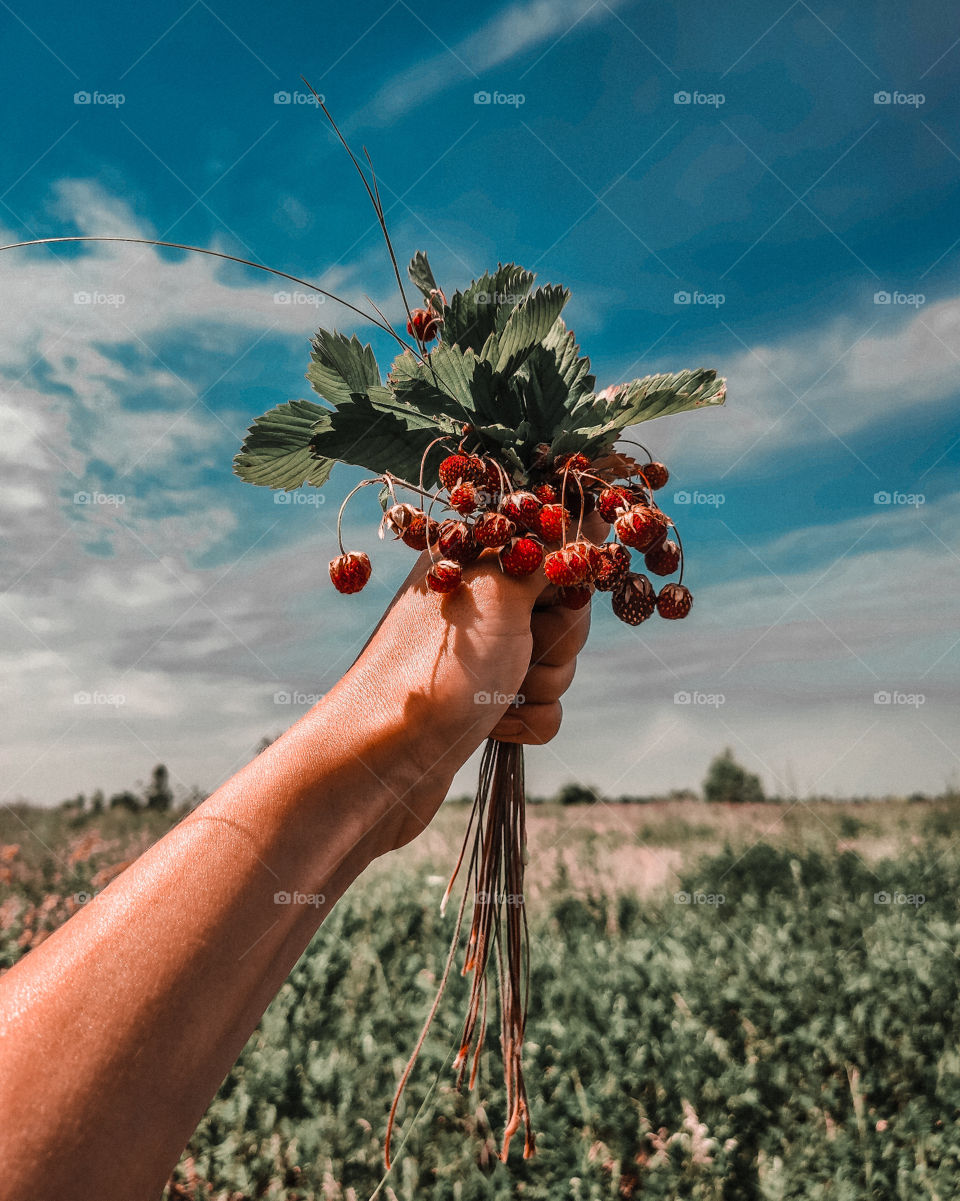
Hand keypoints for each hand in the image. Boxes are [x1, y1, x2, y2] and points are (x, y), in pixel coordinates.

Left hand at [328, 514, 603, 854]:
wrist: (387, 757)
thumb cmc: (439, 664)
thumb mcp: (500, 589)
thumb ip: (548, 550)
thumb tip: (590, 515)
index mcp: (476, 560)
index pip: (552, 549)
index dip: (564, 577)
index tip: (552, 595)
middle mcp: (480, 603)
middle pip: (566, 611)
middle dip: (557, 639)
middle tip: (520, 646)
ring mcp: (485, 657)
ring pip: (560, 664)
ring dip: (541, 684)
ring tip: (496, 693)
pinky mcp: (488, 707)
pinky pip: (546, 709)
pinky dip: (527, 721)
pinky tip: (492, 726)